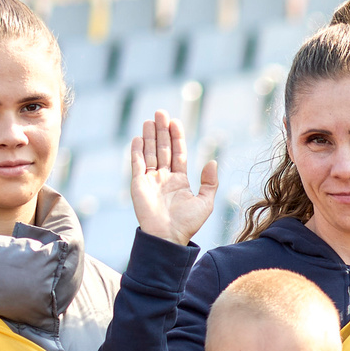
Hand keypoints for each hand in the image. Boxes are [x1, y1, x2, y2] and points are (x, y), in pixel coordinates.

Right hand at [130, 110, 218, 245]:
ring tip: (149, 120)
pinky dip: (137, 151)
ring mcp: (150, 180)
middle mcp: (164, 178)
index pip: (178, 153)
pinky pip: (137, 164)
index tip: (175, 121)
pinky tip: (138, 138)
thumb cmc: (187, 224)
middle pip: (163, 148)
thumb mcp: (205, 202)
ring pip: (150, 153)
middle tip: (160, 112)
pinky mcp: (138, 185)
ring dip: (149, 136)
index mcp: (179, 180)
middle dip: (162, 130)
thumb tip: (212, 161)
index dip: (177, 137)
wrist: (168, 238)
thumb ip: (209, 182)